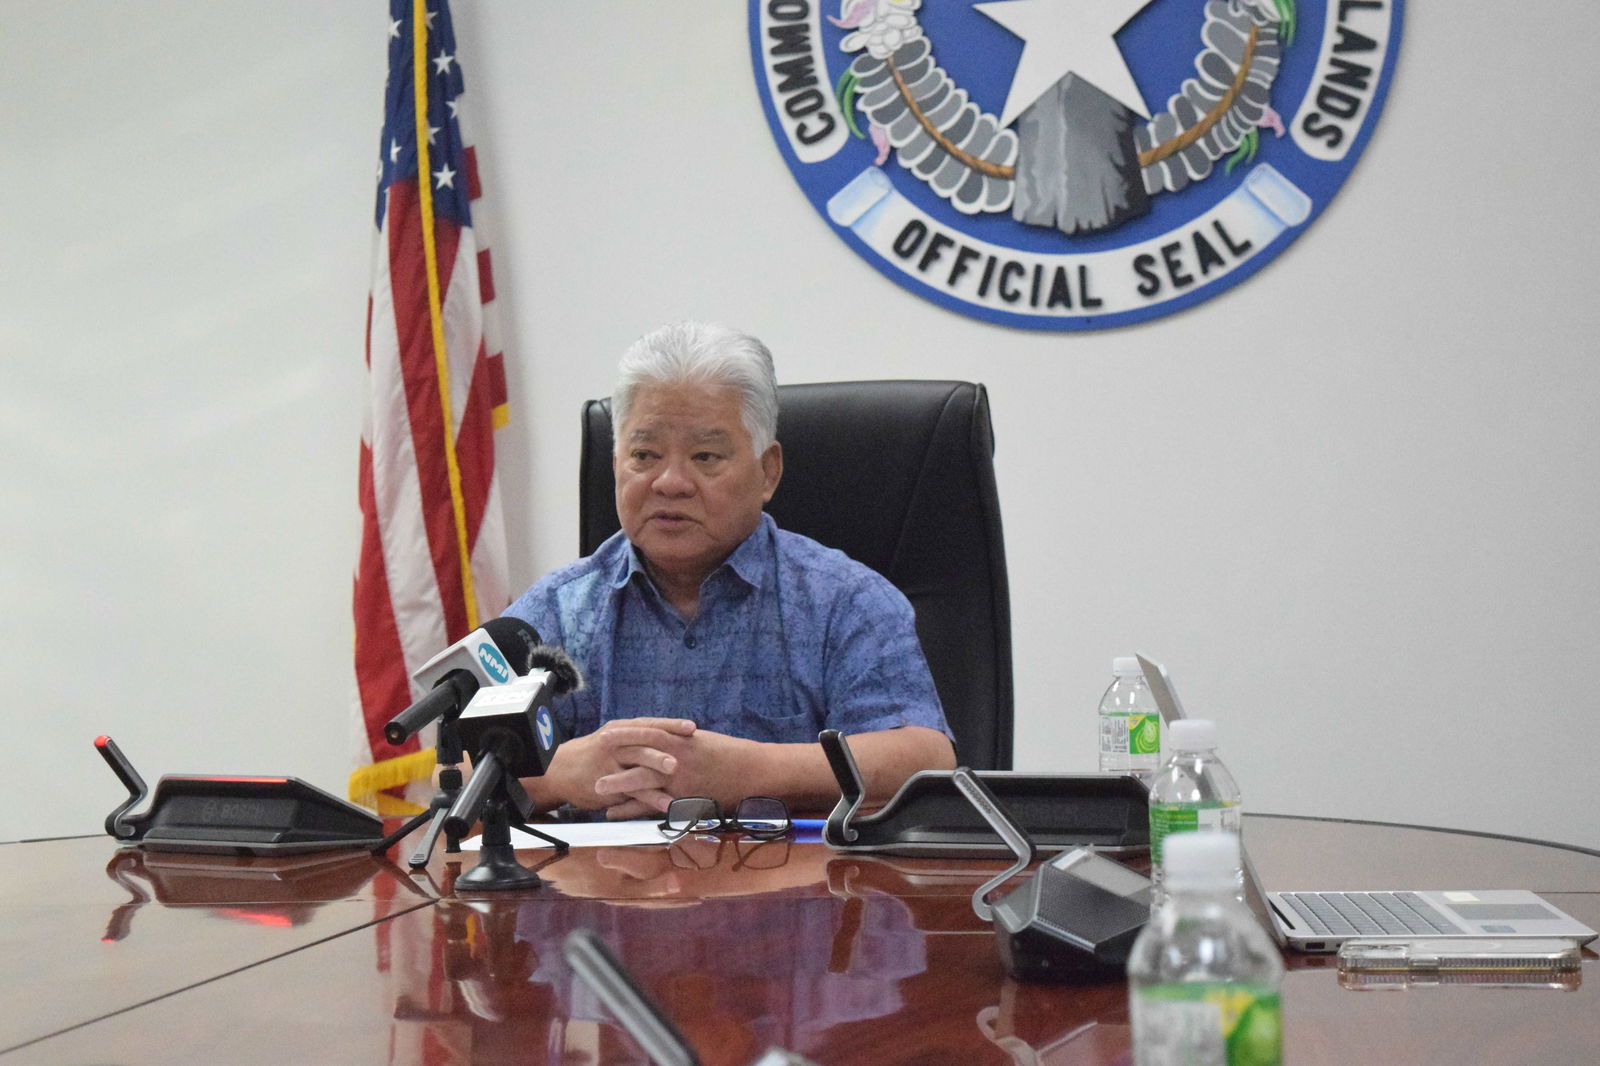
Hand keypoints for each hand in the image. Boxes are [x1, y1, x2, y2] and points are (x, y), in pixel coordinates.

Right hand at [540, 718, 696, 815]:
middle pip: (644, 741)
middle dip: (666, 746)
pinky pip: (632, 791)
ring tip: (677, 773)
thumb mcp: (611, 739)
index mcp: (620, 730)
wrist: (558, 770)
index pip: (648, 724)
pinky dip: (651, 798)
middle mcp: (615, 743)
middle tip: (687, 748)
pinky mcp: (606, 784)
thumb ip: (635, 738)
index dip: (670, 725)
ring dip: (658, 768)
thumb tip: (668, 736)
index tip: (692, 727)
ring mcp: (609, 763)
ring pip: (637, 764)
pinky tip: (666, 804)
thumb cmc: (592, 755)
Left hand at [600, 727, 762, 811]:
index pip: (645, 733)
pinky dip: (633, 811)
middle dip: (613, 761)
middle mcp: (677, 758)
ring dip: (617, 787)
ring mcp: (680, 780)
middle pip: (636, 757)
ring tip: (596, 792)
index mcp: (680, 740)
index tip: (605, 735)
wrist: (754, 771)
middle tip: (591, 763)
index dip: (623, 735)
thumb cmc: (731, 755)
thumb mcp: (703, 742)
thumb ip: (681, 742)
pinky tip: (618, 815)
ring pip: (641, 782)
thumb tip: (667, 739)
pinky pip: (653, 806)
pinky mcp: (685, 799)